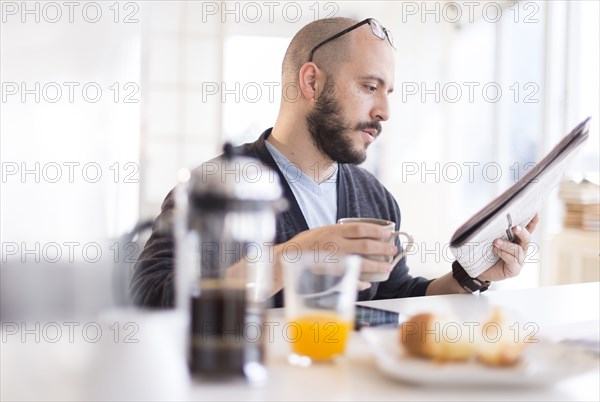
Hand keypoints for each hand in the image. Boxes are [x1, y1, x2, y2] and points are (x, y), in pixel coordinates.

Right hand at [274, 223, 396, 290]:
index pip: (360, 228)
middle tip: (393, 250)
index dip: (377, 230)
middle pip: (364, 245)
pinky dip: (359, 281)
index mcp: (333, 230)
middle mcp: (334, 243)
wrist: (284, 257)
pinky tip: (368, 283)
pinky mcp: (327, 272)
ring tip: (387, 267)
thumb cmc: (303, 244)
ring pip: (360, 262)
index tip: (388, 232)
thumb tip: (358, 235)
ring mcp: (331, 258)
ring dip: (376, 265)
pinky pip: (347, 277)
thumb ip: (338, 233)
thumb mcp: (321, 231)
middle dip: (382, 248)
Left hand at [478, 214, 539, 281]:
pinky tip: (495, 250)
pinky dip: (504, 254)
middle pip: (527, 238)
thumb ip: (489, 227)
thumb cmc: (484, 252)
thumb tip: (484, 214)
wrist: (479, 270)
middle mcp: (521, 249)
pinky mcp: (514, 270)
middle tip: (513, 227)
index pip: (528, 228)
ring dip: (507, 245)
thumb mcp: (486, 237)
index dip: (533, 221)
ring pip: (518, 250)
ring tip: (495, 241)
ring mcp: (519, 260)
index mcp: (517, 239)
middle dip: (521, 231)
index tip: (535, 212)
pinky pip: (513, 261)